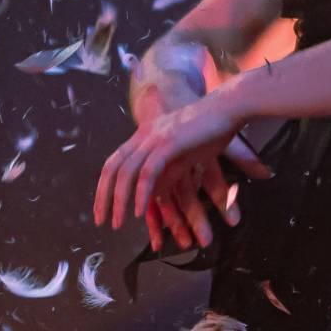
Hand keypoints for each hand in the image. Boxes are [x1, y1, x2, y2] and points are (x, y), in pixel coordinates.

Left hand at [95, 82, 272, 244]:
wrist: (229, 107)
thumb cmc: (212, 129)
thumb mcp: (184, 154)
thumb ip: (167, 172)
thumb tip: (154, 195)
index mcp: (145, 134)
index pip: (114, 162)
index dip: (105, 187)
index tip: (102, 209)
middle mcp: (144, 134)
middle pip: (112, 167)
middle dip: (103, 196)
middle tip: (101, 221)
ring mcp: (155, 138)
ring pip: (126, 172)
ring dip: (119, 201)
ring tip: (117, 223)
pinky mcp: (169, 143)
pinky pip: (148, 173)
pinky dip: (141, 194)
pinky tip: (139, 213)